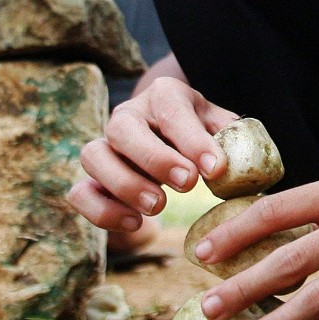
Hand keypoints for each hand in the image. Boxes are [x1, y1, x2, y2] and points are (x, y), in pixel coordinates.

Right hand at [68, 77, 237, 234]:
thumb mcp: (220, 127)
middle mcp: (127, 116)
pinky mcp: (94, 180)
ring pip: (93, 156)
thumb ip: (231, 140)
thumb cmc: (203, 134)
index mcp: (163, 96)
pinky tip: (135, 223)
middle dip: (154, 158)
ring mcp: (106, 147)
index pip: (171, 110)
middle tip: (187, 184)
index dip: (191, 139)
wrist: (174, 138)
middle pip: (122, 128)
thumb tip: (238, 163)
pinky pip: (80, 193)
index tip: (215, 168)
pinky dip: (102, 211)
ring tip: (158, 206)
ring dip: (124, 184)